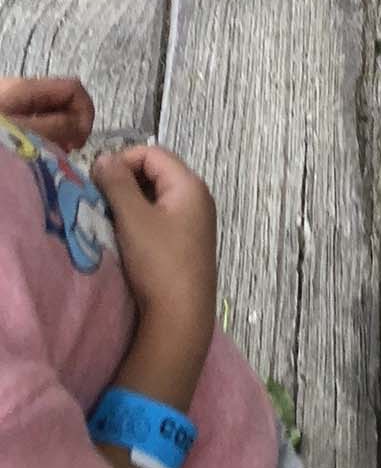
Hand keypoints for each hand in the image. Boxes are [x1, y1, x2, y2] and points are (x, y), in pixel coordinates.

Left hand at [0, 76, 94, 150]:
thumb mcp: (25, 130)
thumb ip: (56, 126)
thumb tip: (81, 126)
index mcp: (25, 87)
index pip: (73, 88)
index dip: (85, 112)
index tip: (81, 140)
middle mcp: (19, 91)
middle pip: (62, 100)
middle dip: (73, 123)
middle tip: (69, 150)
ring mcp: (9, 105)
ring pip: (48, 113)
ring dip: (59, 132)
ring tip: (54, 154)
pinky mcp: (3, 121)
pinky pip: (32, 124)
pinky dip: (42, 137)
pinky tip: (38, 152)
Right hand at [92, 146, 217, 354]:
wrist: (181, 314)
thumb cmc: (158, 261)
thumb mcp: (133, 218)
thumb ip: (117, 184)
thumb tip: (104, 157)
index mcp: (189, 185)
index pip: (153, 153)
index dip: (122, 160)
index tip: (96, 180)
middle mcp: (198, 197)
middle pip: (157, 172)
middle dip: (126, 180)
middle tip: (99, 199)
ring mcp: (195, 220)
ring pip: (158, 196)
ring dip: (132, 200)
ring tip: (109, 217)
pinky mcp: (188, 241)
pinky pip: (162, 216)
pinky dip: (142, 218)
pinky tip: (126, 234)